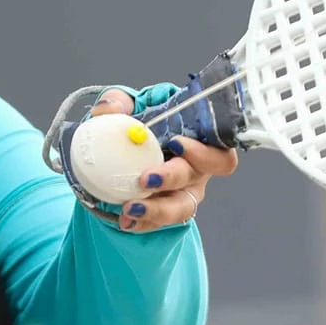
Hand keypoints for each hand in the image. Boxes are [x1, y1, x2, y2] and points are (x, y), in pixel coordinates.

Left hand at [87, 89, 238, 231]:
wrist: (120, 154)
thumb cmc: (136, 125)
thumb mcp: (126, 108)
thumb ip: (117, 101)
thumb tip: (107, 109)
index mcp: (197, 142)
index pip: (218, 151)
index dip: (203, 151)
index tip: (176, 143)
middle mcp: (196, 170)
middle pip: (195, 178)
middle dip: (171, 179)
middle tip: (145, 179)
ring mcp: (183, 194)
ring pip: (181, 208)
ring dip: (157, 210)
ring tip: (129, 209)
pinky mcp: (165, 212)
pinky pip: (159, 223)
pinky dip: (142, 223)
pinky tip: (125, 221)